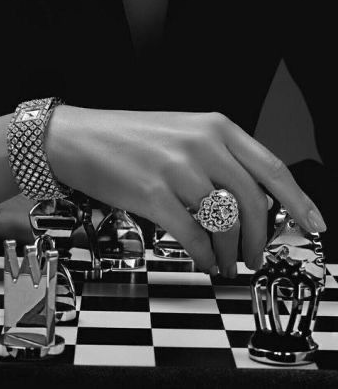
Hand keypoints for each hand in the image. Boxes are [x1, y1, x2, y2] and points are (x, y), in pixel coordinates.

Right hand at [47, 107, 326, 275]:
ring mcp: (177, 169)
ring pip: (224, 222)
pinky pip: (193, 235)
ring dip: (231, 251)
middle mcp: (201, 145)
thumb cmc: (128, 137)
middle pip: (252, 201)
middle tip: (256, 257)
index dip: (297, 201)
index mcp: (214, 126)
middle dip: (260, 238)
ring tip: (228, 263)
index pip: (270, 167)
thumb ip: (218, 159)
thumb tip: (246, 202)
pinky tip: (205, 261)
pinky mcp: (152, 194)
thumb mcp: (181, 133)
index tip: (312, 224)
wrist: (76, 137)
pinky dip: (205, 255)